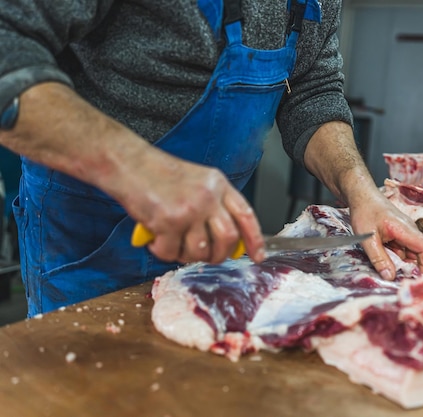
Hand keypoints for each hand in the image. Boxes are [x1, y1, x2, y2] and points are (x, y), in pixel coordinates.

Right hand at [2, 82, 265, 265]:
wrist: (128, 163)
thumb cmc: (159, 174)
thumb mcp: (198, 181)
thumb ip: (215, 205)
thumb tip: (228, 240)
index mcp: (219, 185)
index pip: (246, 215)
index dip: (255, 239)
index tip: (257, 256)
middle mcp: (208, 197)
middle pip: (228, 239)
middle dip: (219, 255)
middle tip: (206, 257)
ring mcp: (189, 209)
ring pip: (201, 250)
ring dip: (187, 256)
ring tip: (175, 245)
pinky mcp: (167, 221)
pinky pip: (172, 253)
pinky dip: (162, 253)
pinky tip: (156, 240)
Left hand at [350, 192, 422, 279]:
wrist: (360, 195)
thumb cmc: (364, 212)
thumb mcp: (368, 239)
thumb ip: (379, 259)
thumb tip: (390, 277)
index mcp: (405, 229)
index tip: (416, 278)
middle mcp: (409, 230)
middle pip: (418, 252)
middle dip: (410, 266)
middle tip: (396, 277)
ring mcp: (404, 231)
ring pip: (409, 252)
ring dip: (400, 261)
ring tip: (385, 266)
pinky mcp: (398, 232)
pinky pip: (401, 248)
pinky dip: (394, 255)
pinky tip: (382, 256)